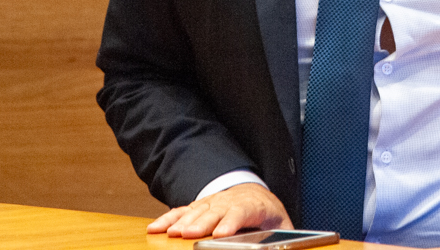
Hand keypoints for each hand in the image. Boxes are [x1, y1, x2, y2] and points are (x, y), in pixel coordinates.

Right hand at [147, 182, 292, 239]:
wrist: (256, 194)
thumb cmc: (268, 214)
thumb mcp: (282, 224)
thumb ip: (283, 234)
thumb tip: (283, 244)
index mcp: (254, 205)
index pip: (242, 212)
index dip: (231, 222)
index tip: (221, 234)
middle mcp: (231, 200)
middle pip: (216, 210)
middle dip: (202, 223)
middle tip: (190, 234)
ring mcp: (214, 202)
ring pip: (198, 210)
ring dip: (184, 221)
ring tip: (172, 232)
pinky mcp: (201, 206)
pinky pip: (184, 211)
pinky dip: (169, 218)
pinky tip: (157, 227)